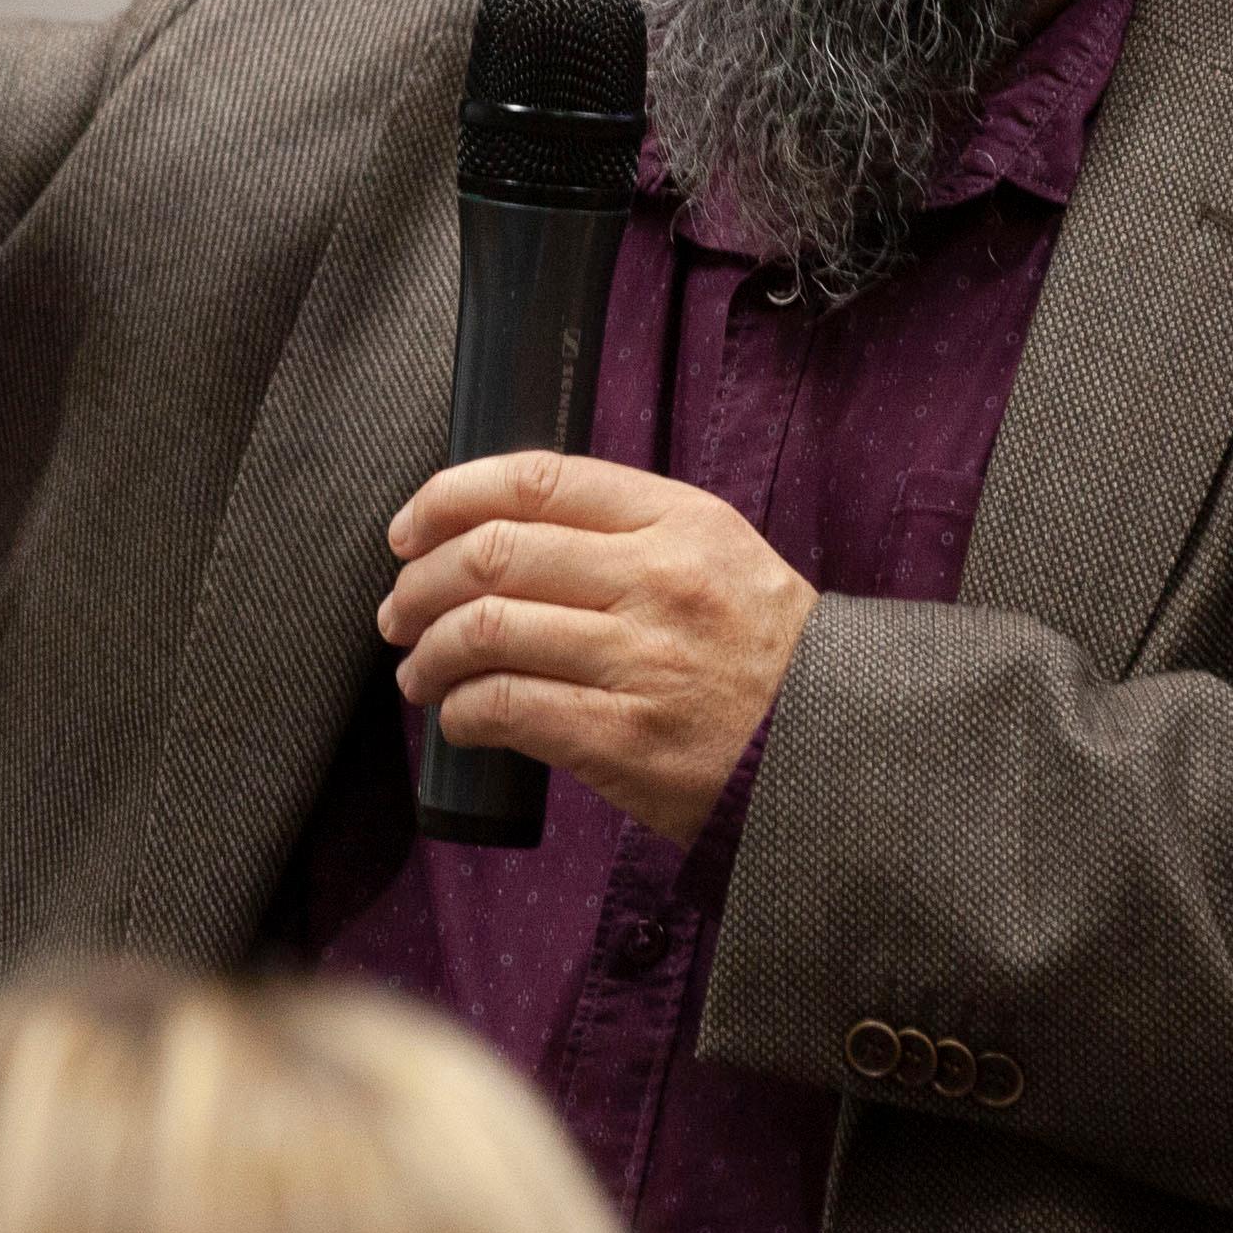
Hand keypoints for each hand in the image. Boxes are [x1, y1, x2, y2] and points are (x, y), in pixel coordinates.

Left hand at [379, 452, 814, 844]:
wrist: (834, 751)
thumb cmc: (767, 657)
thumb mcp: (718, 558)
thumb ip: (627, 533)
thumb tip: (504, 532)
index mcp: (678, 521)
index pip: (535, 481)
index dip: (448, 497)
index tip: (410, 529)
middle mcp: (657, 579)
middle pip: (493, 555)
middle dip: (420, 583)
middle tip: (398, 610)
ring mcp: (640, 659)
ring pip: (485, 631)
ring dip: (428, 653)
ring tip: (418, 672)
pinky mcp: (624, 739)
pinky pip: (507, 707)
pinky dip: (462, 711)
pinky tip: (459, 719)